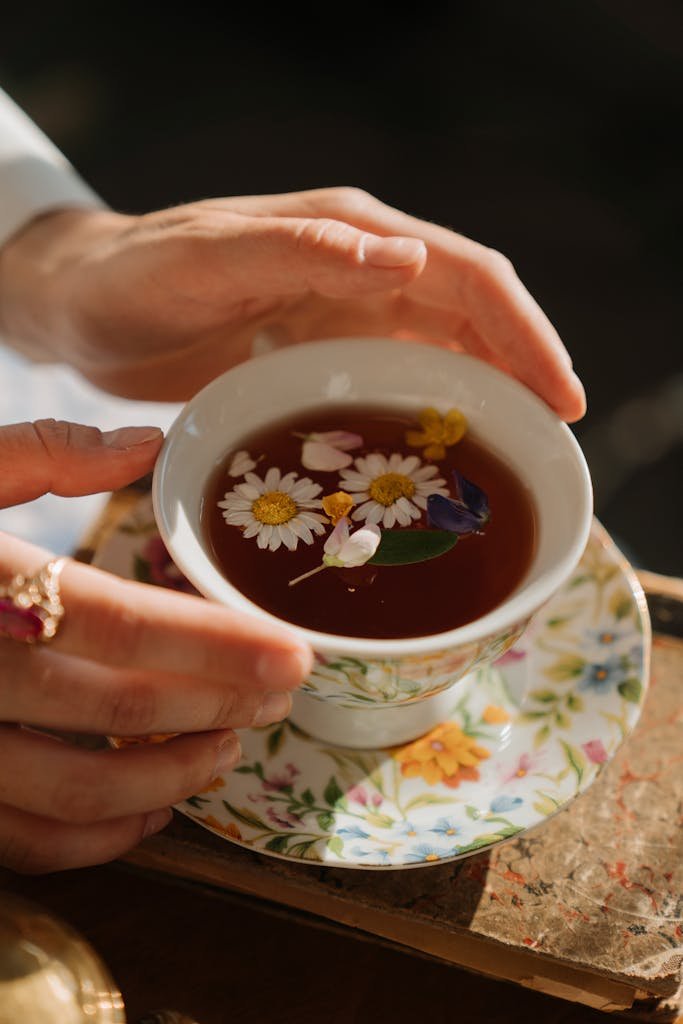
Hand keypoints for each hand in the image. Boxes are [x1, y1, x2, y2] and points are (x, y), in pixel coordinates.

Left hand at [0, 188, 584, 419]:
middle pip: (471, 314)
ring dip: (487, 390)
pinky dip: (433, 404)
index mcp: (349, 232)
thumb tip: (407, 259)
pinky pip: (398, 373)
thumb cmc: (135, 276)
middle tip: (557, 437)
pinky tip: (446, 444)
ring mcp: (345, 308)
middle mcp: (361, 266)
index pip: (466, 274)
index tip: (559, 395)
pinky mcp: (325, 346)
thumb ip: (301, 250)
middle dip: (523, 367)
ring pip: (443, 346)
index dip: (522, 332)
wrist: (86, 304)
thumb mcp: (208, 260)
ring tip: (519, 449)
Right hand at [0, 420, 310, 871]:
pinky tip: (147, 814)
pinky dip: (94, 840)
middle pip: (116, 709)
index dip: (218, 643)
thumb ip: (43, 450)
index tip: (292, 654)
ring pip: (74, 793)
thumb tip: (149, 439)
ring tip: (228, 753)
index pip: (121, 620)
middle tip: (281, 698)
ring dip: (168, 781)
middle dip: (216, 708)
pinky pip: (19, 842)